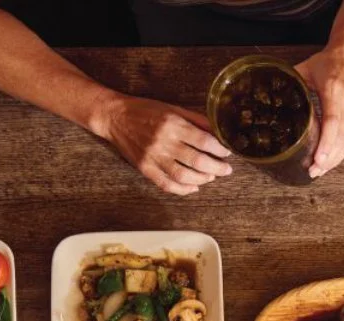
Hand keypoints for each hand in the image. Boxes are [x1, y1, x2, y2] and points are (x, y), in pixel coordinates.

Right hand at [96, 94, 231, 196]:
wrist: (115, 117)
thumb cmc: (146, 111)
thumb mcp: (172, 108)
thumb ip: (195, 120)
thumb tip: (217, 131)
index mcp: (172, 124)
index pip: (203, 140)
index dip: (219, 149)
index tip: (227, 152)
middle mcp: (164, 142)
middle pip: (197, 161)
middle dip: (217, 167)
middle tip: (226, 169)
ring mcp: (154, 158)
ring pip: (184, 176)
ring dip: (202, 179)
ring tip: (211, 176)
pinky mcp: (146, 169)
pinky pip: (168, 185)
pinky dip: (184, 190)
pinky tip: (194, 187)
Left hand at [296, 46, 343, 179]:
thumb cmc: (328, 62)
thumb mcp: (307, 69)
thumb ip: (293, 85)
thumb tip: (273, 97)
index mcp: (334, 91)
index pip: (332, 122)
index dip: (325, 144)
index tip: (318, 160)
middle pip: (340, 138)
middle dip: (327, 158)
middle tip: (313, 172)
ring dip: (334, 158)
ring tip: (320, 170)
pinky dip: (342, 151)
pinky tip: (331, 160)